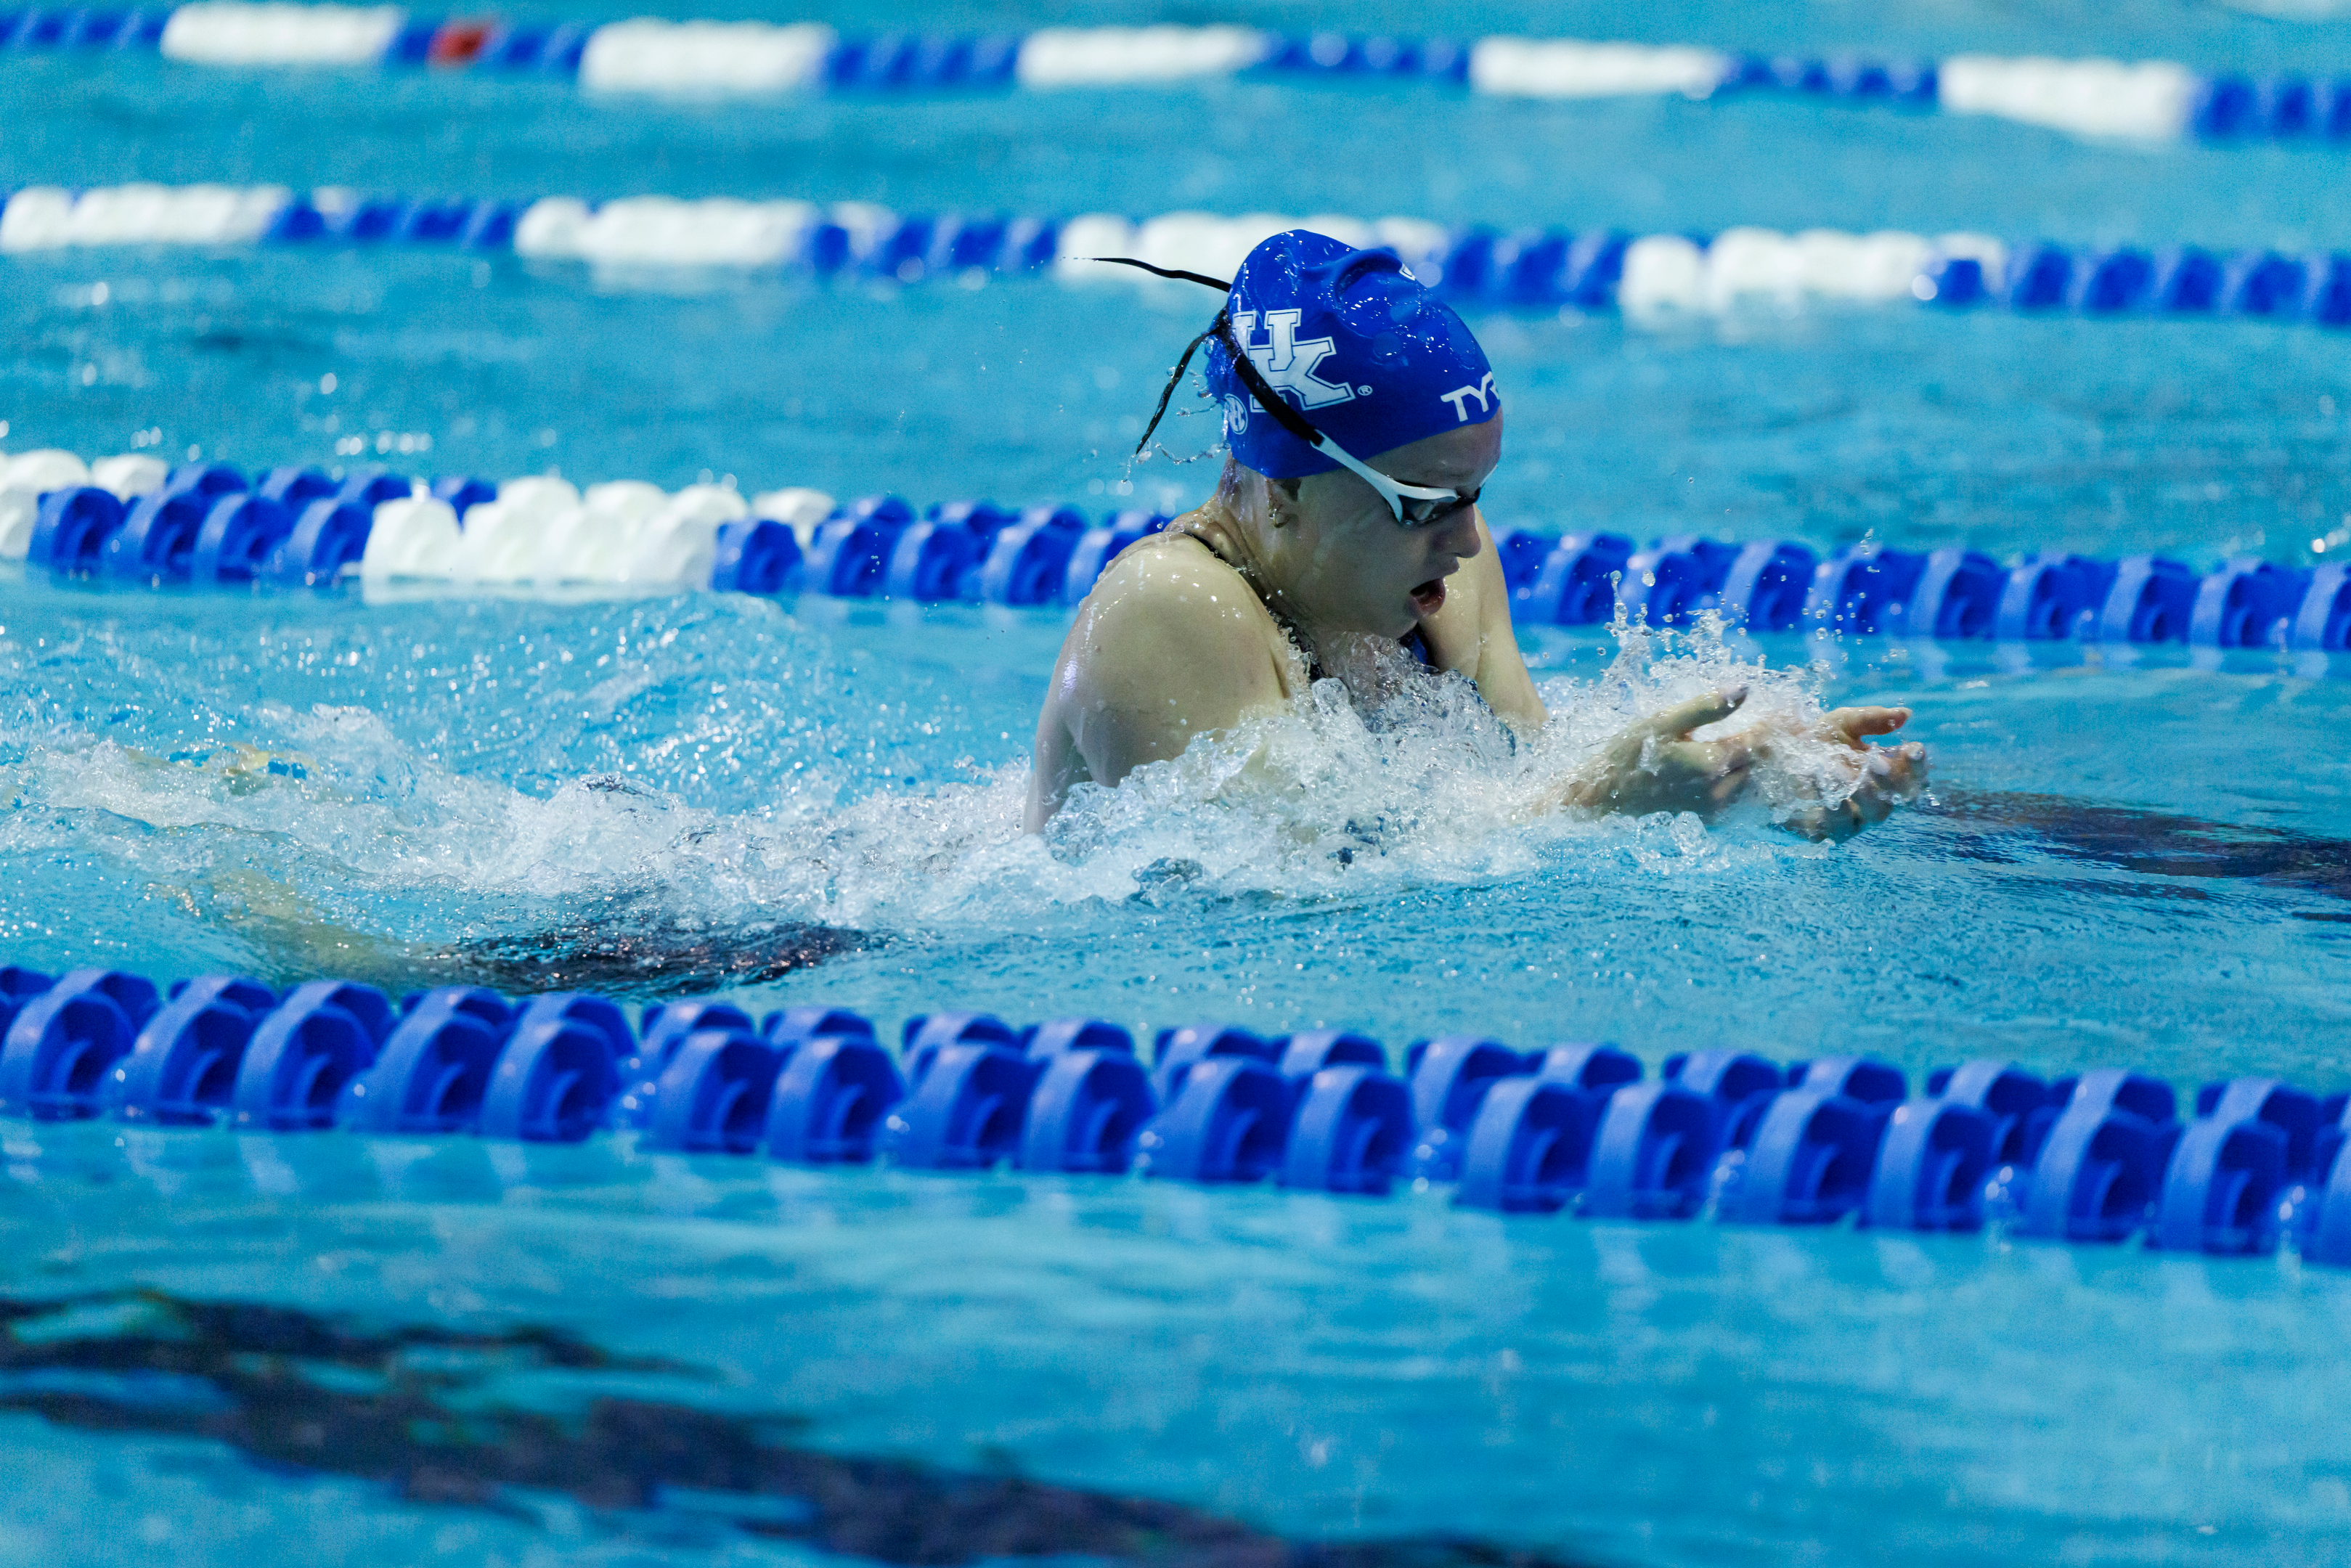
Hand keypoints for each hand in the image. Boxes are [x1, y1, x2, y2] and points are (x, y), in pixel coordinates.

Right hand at [1566, 684, 1756, 817]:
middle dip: (1755, 742)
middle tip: (1746, 726)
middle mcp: (1719, 789)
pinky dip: (1730, 780)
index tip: (1769, 712)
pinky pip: (1732, 795)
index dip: (1767, 723)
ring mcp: (1714, 808)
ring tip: (1722, 746)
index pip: (1759, 739)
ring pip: (1746, 778)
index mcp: (1713, 762)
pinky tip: (1710, 769)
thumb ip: (1707, 706)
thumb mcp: (1664, 721)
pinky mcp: (1706, 819)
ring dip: (1742, 763)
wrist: (1604, 796)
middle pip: (1756, 760)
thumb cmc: (1629, 754)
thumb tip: (1745, 688)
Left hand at [1760, 705, 1927, 841]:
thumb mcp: (1841, 724)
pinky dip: (1834, 806)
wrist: (1771, 760)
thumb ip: (1871, 719)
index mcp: (1883, 776)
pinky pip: (1837, 825)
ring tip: (1849, 771)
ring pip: (1875, 813)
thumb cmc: (1815, 741)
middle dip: (1892, 779)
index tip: (1913, 748)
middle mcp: (1874, 800)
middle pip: (1899, 798)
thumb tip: (1905, 715)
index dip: (1917, 765)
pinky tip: (1823, 784)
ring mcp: (1852, 818)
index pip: (1912, 776)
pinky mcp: (1825, 831)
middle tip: (1876, 761)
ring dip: (1865, 791)